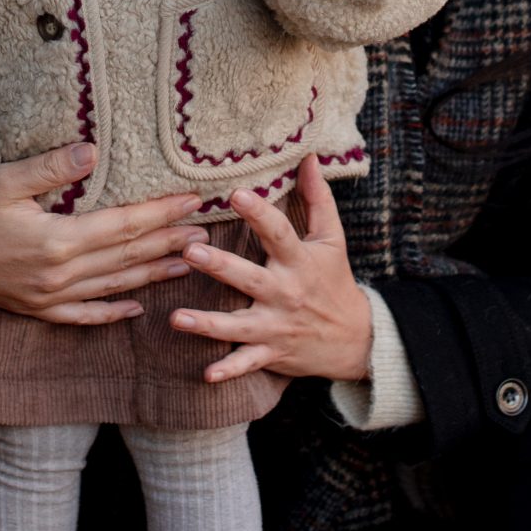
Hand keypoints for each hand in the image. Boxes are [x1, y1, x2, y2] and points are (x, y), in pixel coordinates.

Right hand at [0, 142, 212, 324]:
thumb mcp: (3, 179)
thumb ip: (51, 167)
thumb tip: (93, 150)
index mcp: (56, 241)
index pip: (124, 225)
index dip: (162, 212)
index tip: (193, 199)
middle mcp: (58, 275)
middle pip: (127, 257)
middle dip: (169, 243)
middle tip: (208, 232)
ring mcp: (46, 298)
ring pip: (113, 287)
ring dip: (153, 275)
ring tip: (188, 264)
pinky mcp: (33, 309)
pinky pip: (82, 315)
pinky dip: (111, 313)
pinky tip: (134, 307)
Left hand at [169, 154, 373, 383]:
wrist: (355, 339)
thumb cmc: (335, 280)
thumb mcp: (332, 238)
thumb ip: (317, 197)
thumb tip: (308, 155)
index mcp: (299, 261)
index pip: (278, 232)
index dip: (258, 212)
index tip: (236, 193)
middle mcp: (285, 293)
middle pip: (249, 279)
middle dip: (220, 266)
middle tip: (190, 252)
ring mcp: (277, 326)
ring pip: (238, 326)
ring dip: (207, 324)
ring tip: (176, 318)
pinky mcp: (272, 352)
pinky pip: (248, 364)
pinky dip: (229, 371)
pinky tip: (206, 375)